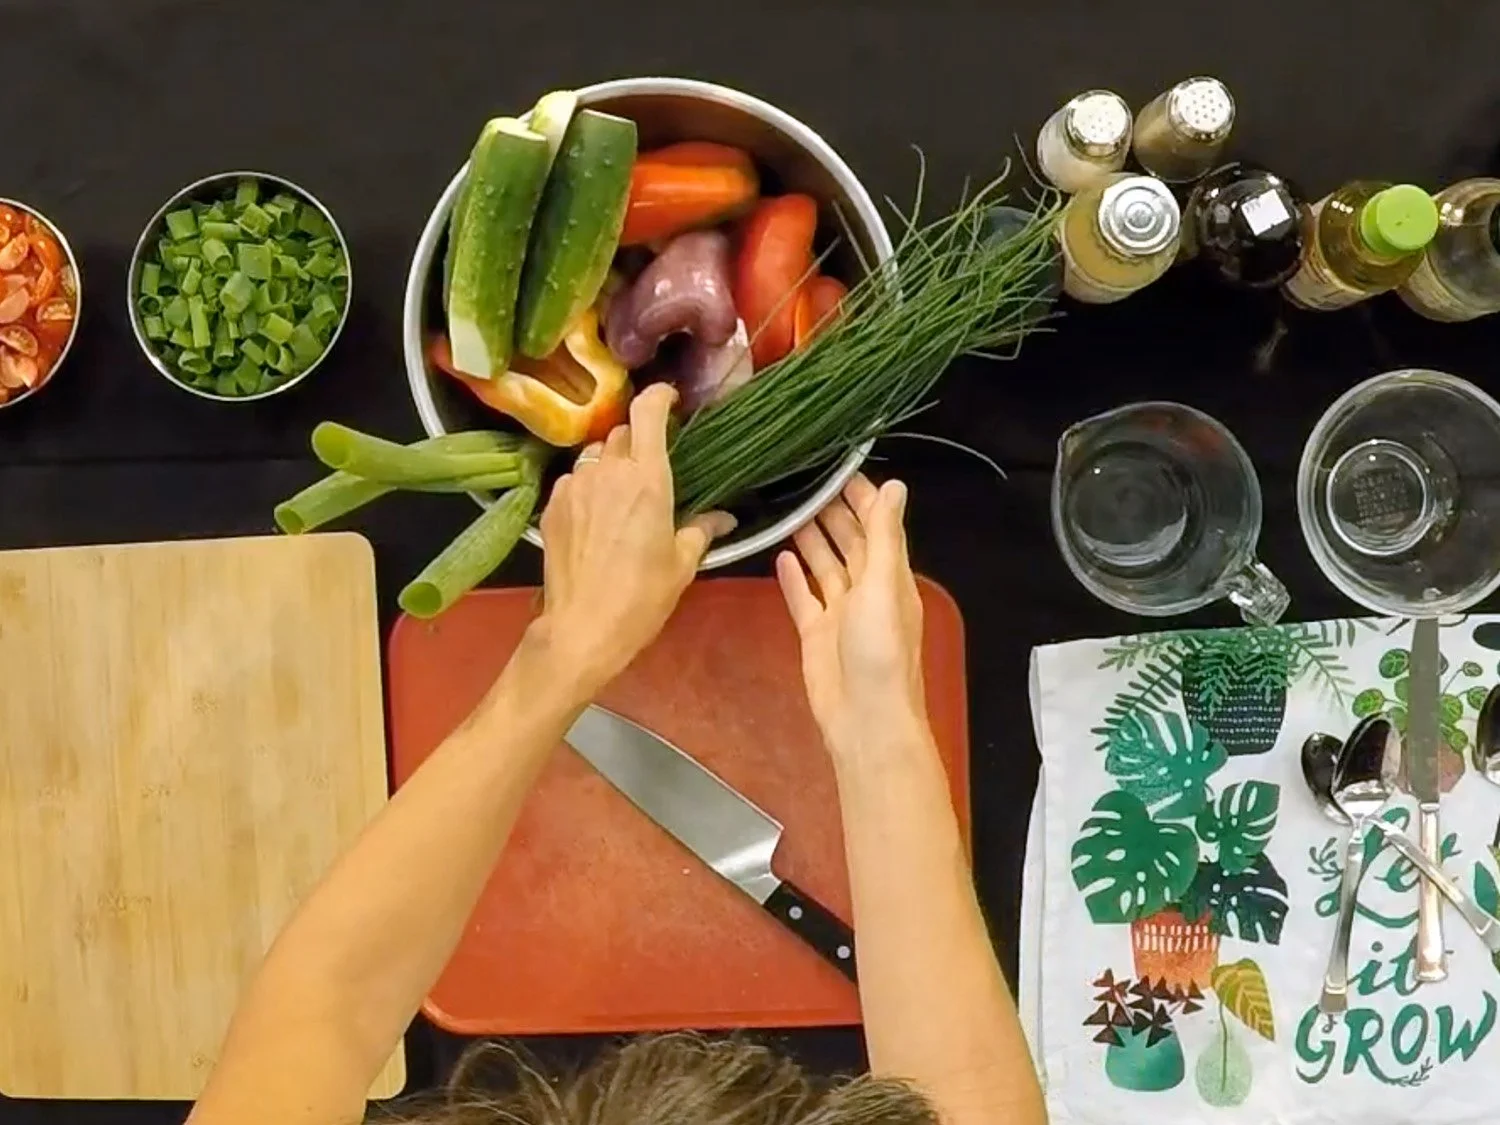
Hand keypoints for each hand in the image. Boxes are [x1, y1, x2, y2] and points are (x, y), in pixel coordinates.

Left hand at [533, 384, 734, 696]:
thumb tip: (725, 518)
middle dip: (638, 441)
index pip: (648, 412)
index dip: (659, 396)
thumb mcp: (682, 564)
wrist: (582, 627)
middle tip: (650, 468)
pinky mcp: (552, 505)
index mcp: (648, 479)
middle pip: (622, 433)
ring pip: (595, 456)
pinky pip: (573, 480)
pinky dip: (587, 488)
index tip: (669, 400)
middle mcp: (608, 471)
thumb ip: (701, 531)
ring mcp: (575, 485)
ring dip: (610, 465)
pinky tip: (594, 518)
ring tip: (620, 497)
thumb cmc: (641, 597)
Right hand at [776, 474, 927, 764]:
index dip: (862, 497)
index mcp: (890, 576)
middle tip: (806, 479)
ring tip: (790, 507)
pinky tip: (781, 555)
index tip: (840, 467)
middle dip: (833, 512)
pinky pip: (804, 597)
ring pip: (825, 566)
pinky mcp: (816, 633)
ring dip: (812, 538)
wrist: (864, 718)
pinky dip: (794, 577)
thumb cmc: (880, 652)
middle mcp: (867, 590)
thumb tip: (894, 485)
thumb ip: (884, 536)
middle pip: (850, 542)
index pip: (877, 525)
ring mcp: (840, 613)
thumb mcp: (883, 584)